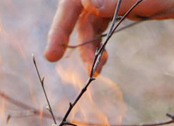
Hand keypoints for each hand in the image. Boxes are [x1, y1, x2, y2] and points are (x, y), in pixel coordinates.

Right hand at [44, 0, 173, 70]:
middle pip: (74, 8)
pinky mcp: (118, 7)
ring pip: (86, 20)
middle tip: (52, 57)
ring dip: (86, 46)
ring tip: (95, 70)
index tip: (56, 48)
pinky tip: (101, 63)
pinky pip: (98, 25)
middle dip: (63, 33)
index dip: (62, 21)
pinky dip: (97, 45)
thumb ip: (121, 0)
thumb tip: (87, 4)